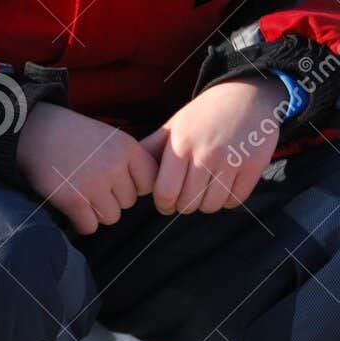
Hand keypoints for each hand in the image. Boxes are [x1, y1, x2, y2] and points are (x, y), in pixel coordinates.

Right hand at [16, 103, 156, 234]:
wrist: (37, 133)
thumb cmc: (74, 137)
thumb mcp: (110, 137)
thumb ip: (129, 160)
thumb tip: (142, 192)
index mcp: (128, 148)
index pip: (149, 183)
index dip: (134, 186)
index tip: (118, 182)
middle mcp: (115, 167)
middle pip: (129, 202)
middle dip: (113, 199)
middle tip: (93, 187)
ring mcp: (94, 185)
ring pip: (111, 217)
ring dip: (98, 213)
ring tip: (83, 197)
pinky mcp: (73, 201)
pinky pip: (90, 226)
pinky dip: (82, 223)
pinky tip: (73, 209)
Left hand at [141, 78, 284, 214]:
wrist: (247, 93)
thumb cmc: (203, 115)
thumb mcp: (173, 127)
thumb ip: (150, 150)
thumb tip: (125, 171)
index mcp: (181, 146)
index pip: (165, 193)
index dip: (164, 205)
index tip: (166, 203)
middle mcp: (206, 154)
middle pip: (188, 204)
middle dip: (184, 204)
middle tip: (187, 195)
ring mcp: (232, 160)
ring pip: (211, 205)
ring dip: (206, 204)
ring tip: (205, 190)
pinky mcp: (255, 164)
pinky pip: (235, 200)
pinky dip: (228, 199)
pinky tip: (224, 187)